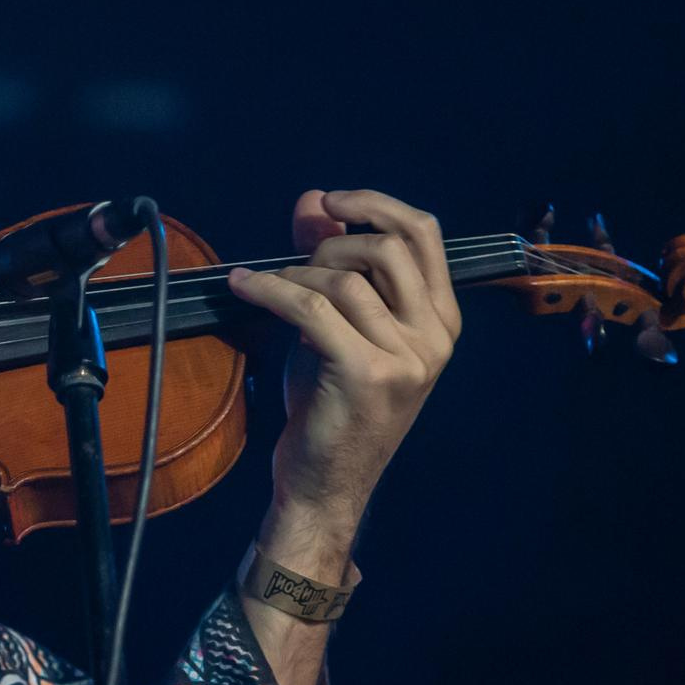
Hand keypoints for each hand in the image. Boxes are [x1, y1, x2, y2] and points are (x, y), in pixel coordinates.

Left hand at [227, 189, 461, 539]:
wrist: (325, 484)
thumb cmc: (332, 406)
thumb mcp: (336, 327)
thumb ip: (331, 263)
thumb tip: (314, 200)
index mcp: (441, 321)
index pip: (424, 235)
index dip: (376, 205)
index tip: (331, 199)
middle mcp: (435, 338)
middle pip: (388, 247)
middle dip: (331, 242)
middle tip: (295, 264)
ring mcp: (406, 358)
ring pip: (346, 279)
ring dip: (295, 273)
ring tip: (266, 287)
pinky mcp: (366, 374)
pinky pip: (311, 307)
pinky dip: (270, 289)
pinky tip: (243, 287)